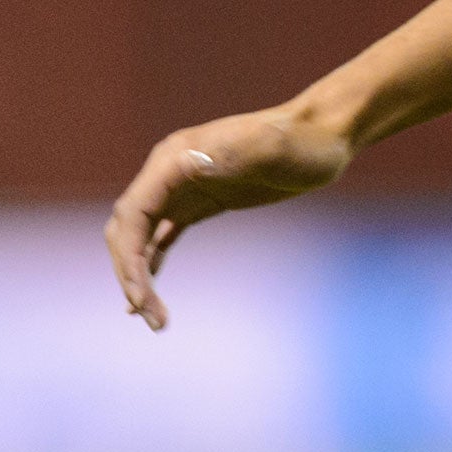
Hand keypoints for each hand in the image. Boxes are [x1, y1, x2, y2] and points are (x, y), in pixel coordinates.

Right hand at [104, 106, 352, 331]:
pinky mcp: (200, 202)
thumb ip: (234, 153)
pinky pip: (160, 236)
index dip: (127, 258)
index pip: (132, 214)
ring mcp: (183, 187)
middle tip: (149, 316)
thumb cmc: (302, 141)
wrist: (324, 134)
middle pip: (127, 229)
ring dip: (138, 275)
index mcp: (175, 157)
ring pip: (140, 236)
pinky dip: (150, 264)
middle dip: (129, 273)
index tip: (140, 298)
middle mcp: (170, 171)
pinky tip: (149, 295)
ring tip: (152, 317)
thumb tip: (188, 164)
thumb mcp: (271, 147)